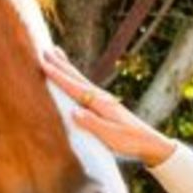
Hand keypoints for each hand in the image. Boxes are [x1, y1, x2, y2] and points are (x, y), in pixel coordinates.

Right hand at [41, 49, 177, 167]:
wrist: (149, 142)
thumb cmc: (131, 141)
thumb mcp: (112, 136)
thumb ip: (93, 124)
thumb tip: (74, 112)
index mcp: (100, 103)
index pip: (74, 87)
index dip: (58, 76)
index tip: (43, 63)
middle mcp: (100, 97)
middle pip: (76, 77)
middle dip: (60, 65)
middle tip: (45, 50)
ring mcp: (102, 99)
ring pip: (80, 79)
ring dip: (67, 67)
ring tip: (57, 53)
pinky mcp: (104, 104)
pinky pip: (84, 86)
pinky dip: (75, 77)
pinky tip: (73, 77)